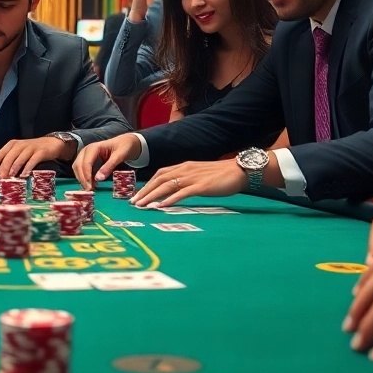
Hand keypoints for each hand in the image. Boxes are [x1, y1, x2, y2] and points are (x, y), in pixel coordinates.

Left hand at [0, 137, 71, 181]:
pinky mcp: (40, 152)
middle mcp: (19, 145)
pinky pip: (32, 160)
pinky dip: (27, 168)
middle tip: (0, 181)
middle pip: (7, 158)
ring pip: (19, 159)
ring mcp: (30, 148)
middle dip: (2, 170)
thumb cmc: (32, 151)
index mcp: (11, 145)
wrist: (52, 143)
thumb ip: (7, 160)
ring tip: (10, 178)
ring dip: (13, 169)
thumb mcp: (17, 153)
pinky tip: (24, 175)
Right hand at [71, 134, 141, 189]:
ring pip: (77, 168)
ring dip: (81, 179)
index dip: (86, 176)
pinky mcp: (87, 160)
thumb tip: (98, 179)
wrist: (126, 142)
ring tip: (90, 189)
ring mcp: (86, 155)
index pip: (86, 163)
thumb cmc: (123, 147)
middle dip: (82, 179)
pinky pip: (81, 169)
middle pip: (78, 165)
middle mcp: (86, 150)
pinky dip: (84, 177)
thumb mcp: (119, 156)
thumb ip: (109, 166)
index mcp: (94, 147)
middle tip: (89, 190)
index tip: (90, 187)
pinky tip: (91, 184)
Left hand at [131, 160, 245, 207]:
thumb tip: (175, 190)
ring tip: (142, 206)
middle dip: (144, 191)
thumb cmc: (220, 175)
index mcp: (184, 166)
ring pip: (166, 186)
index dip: (147, 184)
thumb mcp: (199, 174)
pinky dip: (169, 199)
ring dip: (152, 196)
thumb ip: (187, 180)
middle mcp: (185, 170)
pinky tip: (160, 206)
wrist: (239, 171)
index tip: (137, 195)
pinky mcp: (201, 186)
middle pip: (159, 180)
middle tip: (133, 203)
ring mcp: (192, 178)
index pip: (160, 174)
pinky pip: (182, 193)